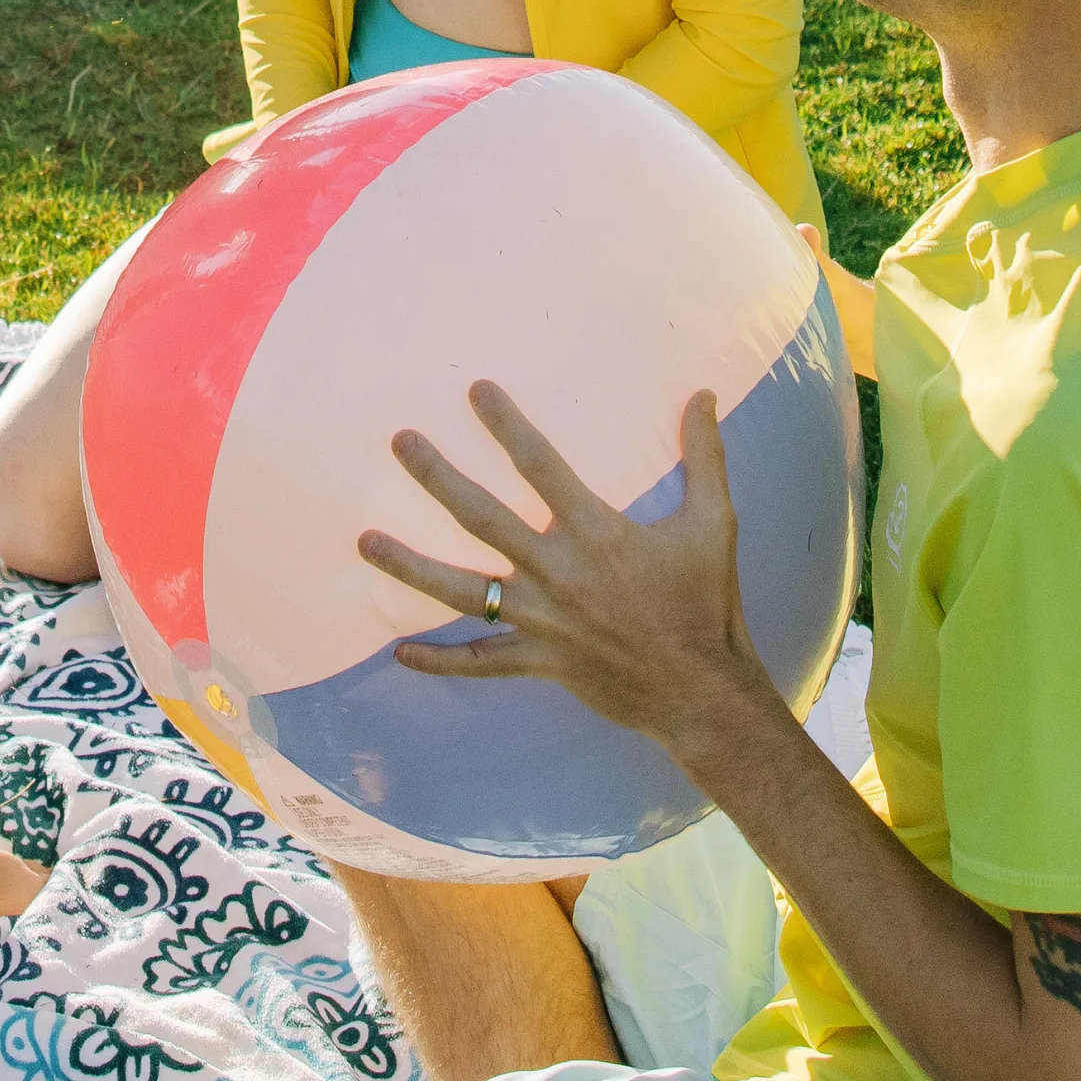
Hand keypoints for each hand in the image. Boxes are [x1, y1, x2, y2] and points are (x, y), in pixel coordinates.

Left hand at [358, 381, 769, 750]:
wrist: (702, 689)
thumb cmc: (706, 602)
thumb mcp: (714, 522)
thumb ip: (705, 456)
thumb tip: (705, 394)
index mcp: (596, 532)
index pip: (541, 465)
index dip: (507, 425)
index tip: (475, 391)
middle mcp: (558, 572)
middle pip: (483, 517)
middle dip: (438, 477)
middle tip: (401, 443)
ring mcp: (542, 621)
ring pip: (462, 591)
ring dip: (410, 566)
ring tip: (365, 541)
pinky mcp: (539, 662)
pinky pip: (480, 662)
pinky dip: (440, 662)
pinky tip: (399, 654)